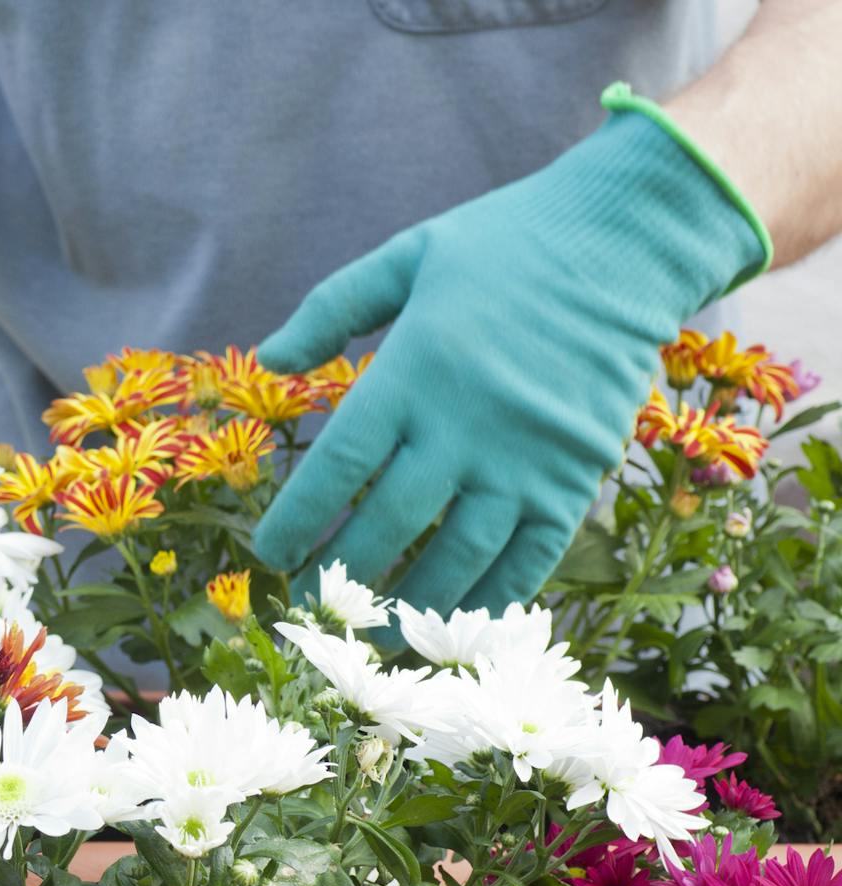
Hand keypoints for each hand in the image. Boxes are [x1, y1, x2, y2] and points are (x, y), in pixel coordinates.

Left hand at [251, 102, 767, 615]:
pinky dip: (492, 598)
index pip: (340, 465)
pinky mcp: (576, 476)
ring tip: (377, 631)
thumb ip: (332, 307)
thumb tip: (271, 360)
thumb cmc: (507, 246)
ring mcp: (526, 457)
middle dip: (343, 572)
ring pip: (459, 554)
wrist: (627, 243)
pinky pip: (530, 556)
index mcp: (414, 371)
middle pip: (390, 521)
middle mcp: (466, 424)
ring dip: (412, 603)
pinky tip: (460, 623)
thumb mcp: (408, 255)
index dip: (299, 518)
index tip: (268, 554)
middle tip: (313, 603)